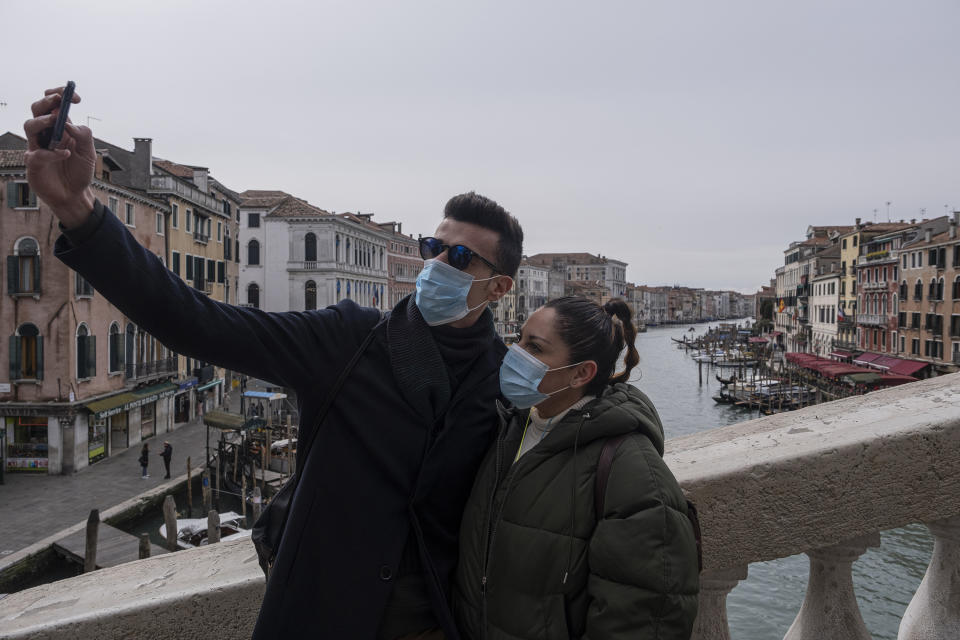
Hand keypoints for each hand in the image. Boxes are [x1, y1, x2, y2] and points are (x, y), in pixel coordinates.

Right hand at [23, 87, 95, 227]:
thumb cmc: (80, 172)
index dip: (61, 96)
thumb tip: (68, 122)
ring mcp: (37, 147)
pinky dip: (51, 153)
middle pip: (37, 109)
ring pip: (29, 125)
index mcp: (60, 128)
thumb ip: (84, 135)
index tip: (75, 97)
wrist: (75, 195)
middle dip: (47, 101)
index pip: (54, 104)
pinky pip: (37, 154)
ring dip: (42, 121)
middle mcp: (46, 134)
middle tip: (59, 101)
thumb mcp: (89, 153)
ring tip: (57, 121)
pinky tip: (66, 154)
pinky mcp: (34, 164)